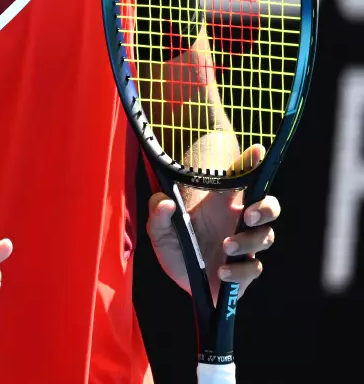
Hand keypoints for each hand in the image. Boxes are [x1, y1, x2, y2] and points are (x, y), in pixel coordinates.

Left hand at [147, 144, 279, 301]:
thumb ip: (157, 212)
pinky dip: (240, 270)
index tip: (256, 149)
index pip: (240, 180)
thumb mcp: (158, 229)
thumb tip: (165, 202)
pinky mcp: (245, 269)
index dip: (251, 164)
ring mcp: (244, 245)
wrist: (181, 278)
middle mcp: (237, 222)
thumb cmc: (174, 245)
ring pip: (266, 237)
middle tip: (249, 215)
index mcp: (220, 205)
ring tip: (226, 246)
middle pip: (269, 206)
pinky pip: (254, 267)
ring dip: (249, 241)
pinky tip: (222, 271)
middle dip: (266, 208)